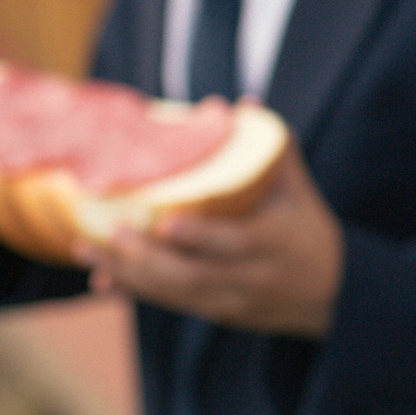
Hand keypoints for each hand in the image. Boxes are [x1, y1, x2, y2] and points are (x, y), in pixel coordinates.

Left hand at [80, 140, 343, 337]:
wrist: (329, 292)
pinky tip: (101, 277)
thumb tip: (245, 101)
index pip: (233, 243)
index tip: (163, 220)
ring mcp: (231, 301)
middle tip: (107, 231)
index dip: (198, 236)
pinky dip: (135, 291)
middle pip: (192, 276)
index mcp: (274, 242)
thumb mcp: (299, 187)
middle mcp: (251, 277)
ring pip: (174, 293)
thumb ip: (274, 147)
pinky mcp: (216, 313)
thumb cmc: (306, 226)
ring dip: (127, 274)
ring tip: (86, 248)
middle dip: (145, 258)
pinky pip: (171, 304)